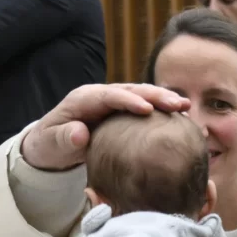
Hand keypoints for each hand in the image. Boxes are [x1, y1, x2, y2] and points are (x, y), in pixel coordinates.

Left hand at [21, 82, 188, 173]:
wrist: (51, 145)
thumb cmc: (50, 146)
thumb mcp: (51, 145)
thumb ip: (63, 139)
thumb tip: (80, 134)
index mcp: (83, 99)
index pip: (108, 96)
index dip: (128, 100)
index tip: (147, 109)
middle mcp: (101, 95)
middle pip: (130, 90)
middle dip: (155, 96)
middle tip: (178, 104)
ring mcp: (113, 102)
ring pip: (141, 96)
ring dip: (164, 100)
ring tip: (186, 107)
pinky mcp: (122, 112)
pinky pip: (144, 108)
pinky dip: (162, 111)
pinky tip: (181, 119)